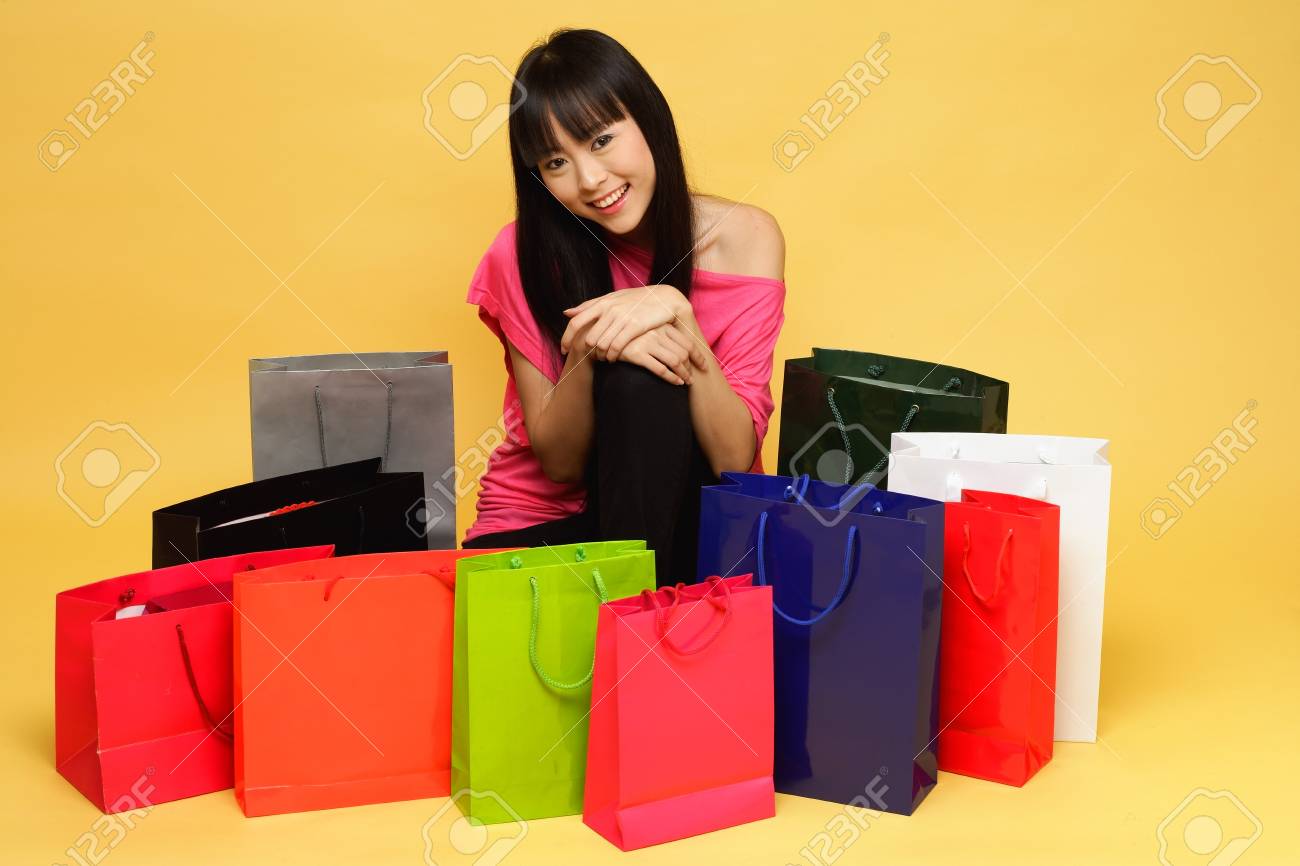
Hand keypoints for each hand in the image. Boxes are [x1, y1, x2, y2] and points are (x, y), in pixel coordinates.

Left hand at [560, 285, 689, 357]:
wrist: (665, 298)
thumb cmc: (636, 300)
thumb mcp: (612, 299)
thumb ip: (589, 306)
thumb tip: (566, 312)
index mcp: (602, 302)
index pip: (576, 322)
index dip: (566, 338)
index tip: (564, 350)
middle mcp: (609, 309)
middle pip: (588, 338)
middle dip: (587, 352)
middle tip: (589, 359)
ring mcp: (622, 317)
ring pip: (600, 344)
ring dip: (599, 356)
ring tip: (602, 359)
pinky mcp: (634, 326)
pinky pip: (616, 346)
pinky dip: (611, 356)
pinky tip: (612, 359)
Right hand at [617, 322, 709, 385]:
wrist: (602, 337)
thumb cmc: (628, 337)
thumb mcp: (647, 330)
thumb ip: (663, 336)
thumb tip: (683, 351)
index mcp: (662, 325)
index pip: (687, 341)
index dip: (698, 355)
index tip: (703, 365)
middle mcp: (656, 332)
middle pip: (683, 352)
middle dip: (692, 367)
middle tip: (694, 377)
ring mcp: (647, 342)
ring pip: (675, 360)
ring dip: (684, 374)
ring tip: (687, 382)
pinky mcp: (637, 354)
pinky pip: (660, 368)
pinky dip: (671, 377)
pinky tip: (676, 383)